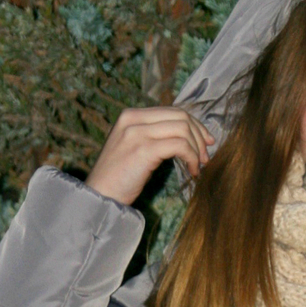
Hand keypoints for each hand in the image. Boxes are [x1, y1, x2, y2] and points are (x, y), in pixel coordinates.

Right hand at [84, 106, 215, 205]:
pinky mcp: (144, 149)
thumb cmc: (119, 178)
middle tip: (206, 157)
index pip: (172, 111)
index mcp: (131, 115)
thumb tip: (184, 136)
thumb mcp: (134, 148)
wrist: (100, 195)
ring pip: (183, 129)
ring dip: (197, 149)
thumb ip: (152, 136)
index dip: (195, 125)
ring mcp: (137, 132)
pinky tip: (192, 172)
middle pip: (181, 116)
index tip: (205, 143)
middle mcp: (133, 118)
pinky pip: (180, 145)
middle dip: (199, 136)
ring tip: (198, 166)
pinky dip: (191, 158)